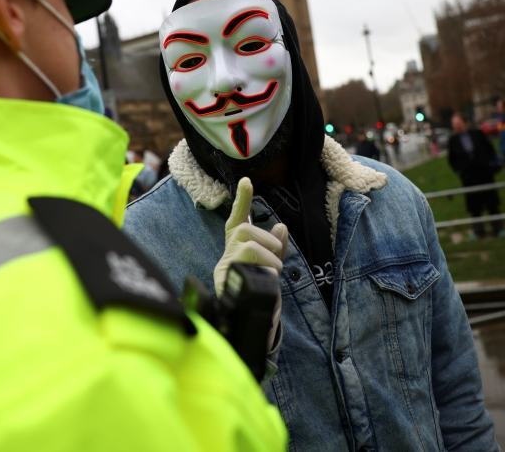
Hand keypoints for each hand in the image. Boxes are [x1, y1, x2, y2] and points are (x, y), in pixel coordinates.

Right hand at [214, 177, 288, 351]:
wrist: (248, 323)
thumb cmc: (259, 292)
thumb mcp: (272, 267)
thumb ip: (276, 246)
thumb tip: (281, 227)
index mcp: (239, 247)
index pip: (237, 219)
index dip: (241, 200)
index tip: (246, 180)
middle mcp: (228, 254)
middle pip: (244, 230)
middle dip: (267, 242)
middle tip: (276, 260)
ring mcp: (224, 268)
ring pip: (248, 247)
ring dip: (269, 259)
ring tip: (273, 274)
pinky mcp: (223, 283)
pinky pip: (246, 269)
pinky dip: (264, 274)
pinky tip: (266, 283)